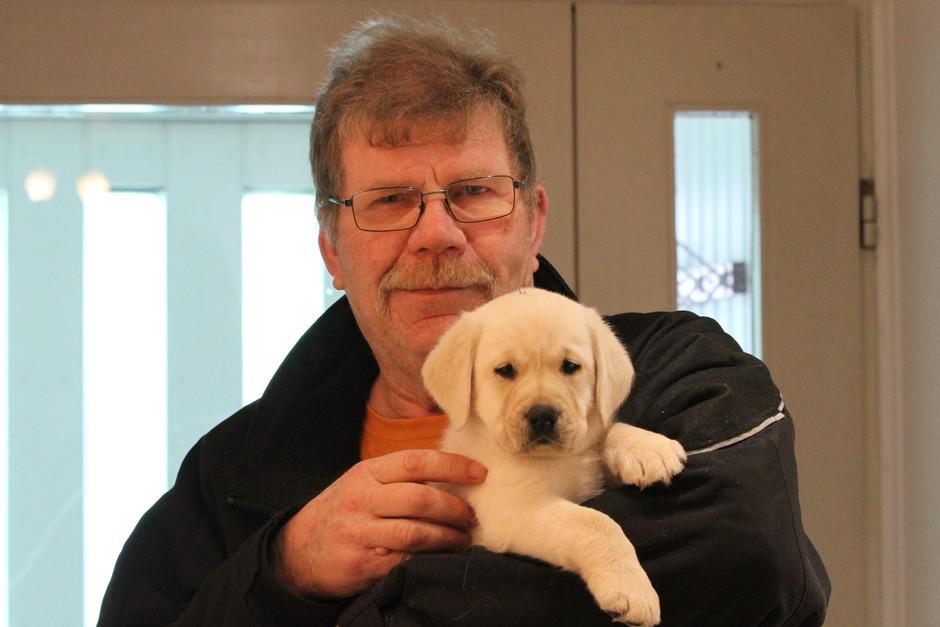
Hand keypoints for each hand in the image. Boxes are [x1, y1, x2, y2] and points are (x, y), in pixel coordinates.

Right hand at [274, 449, 485, 598]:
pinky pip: (405, 560)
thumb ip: (399, 476)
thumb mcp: (363, 483)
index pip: (416, 461)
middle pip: (421, 498)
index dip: (453, 466)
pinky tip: (441, 557)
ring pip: (417, 532)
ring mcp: (360, 533)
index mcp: (367, 473)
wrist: (298, 550)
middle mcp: (362, 500)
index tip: (480, 473)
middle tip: (472, 516)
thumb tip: (453, 474)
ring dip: (449, 537)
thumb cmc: (343, 511)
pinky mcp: (363, 564)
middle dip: (455, 507)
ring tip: (463, 540)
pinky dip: (429, 559)